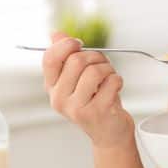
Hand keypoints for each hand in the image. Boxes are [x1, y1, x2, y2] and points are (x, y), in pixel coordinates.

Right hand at [42, 31, 133, 147]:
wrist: (108, 132)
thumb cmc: (94, 101)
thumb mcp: (77, 79)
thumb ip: (66, 56)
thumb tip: (56, 34)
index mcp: (52, 87)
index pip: (50, 59)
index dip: (65, 45)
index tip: (79, 44)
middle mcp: (60, 99)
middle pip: (76, 60)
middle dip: (96, 57)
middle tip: (102, 65)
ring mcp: (77, 107)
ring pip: (95, 70)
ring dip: (108, 69)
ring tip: (108, 79)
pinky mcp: (97, 112)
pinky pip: (112, 81)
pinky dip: (118, 80)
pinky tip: (114, 90)